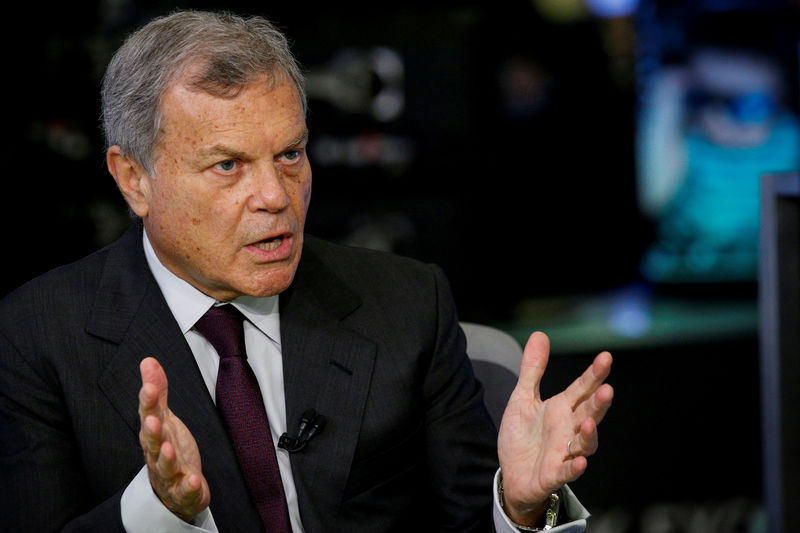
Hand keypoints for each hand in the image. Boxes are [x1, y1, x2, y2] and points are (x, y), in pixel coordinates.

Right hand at [138, 357, 210, 521]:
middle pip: (151, 443)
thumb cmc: (168, 450)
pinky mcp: (182, 491)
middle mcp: (157, 454)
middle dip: (152, 431)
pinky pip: (184, 490)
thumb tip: (148, 361)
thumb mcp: (165, 419)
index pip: (148, 416)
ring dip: (165, 458)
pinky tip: (192, 480)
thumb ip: (158, 393)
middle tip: (152, 420)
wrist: (176, 491)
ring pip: (164, 467)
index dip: (148, 403)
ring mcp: (169, 474)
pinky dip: (188, 486)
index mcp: (153, 434)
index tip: (149, 388)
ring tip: (168, 448)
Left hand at [497, 332, 612, 526]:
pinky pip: (567, 471)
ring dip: (589, 435)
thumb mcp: (522, 398)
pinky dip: (575, 467)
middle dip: (599, 404)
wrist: (511, 474)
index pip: (582, 389)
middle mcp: (568, 430)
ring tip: (590, 424)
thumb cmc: (522, 436)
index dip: (594, 374)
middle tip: (607, 389)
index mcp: (562, 409)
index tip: (606, 357)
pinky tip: (581, 461)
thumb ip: (533, 369)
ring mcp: (563, 453)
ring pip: (584, 444)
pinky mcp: (553, 474)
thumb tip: (540, 334)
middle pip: (589, 415)